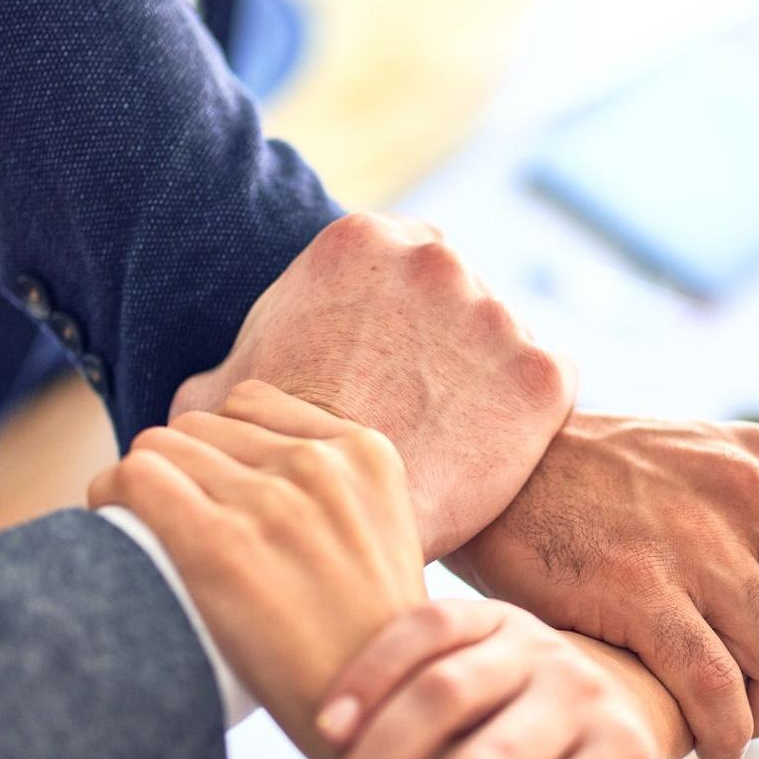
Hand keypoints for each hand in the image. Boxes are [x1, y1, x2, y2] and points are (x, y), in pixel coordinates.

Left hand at [88, 381, 425, 758]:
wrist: (378, 720)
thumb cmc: (371, 646)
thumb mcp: (384, 538)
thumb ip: (332, 492)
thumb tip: (245, 473)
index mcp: (368, 455)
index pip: (254, 404)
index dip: (225, 449)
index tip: (219, 495)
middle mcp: (321, 465)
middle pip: (202, 426)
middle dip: (184, 471)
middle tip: (182, 528)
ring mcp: (272, 501)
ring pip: (160, 446)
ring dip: (146, 487)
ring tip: (152, 537)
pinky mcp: (219, 544)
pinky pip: (132, 478)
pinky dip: (111, 500)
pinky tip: (119, 534)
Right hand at [169, 213, 576, 559]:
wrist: (333, 517)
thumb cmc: (268, 458)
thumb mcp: (218, 397)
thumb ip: (231, 368)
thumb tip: (209, 390)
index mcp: (359, 241)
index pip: (399, 266)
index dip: (397, 323)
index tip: (388, 368)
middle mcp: (436, 258)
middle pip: (458, 294)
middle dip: (445, 343)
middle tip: (422, 407)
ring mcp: (496, 313)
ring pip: (504, 341)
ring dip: (488, 379)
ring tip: (452, 439)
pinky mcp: (543, 373)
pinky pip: (549, 387)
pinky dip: (531, 418)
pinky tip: (492, 454)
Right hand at [446, 413, 758, 758]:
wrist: (490, 462)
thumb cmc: (585, 479)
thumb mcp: (689, 461)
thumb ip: (747, 509)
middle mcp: (747, 494)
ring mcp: (695, 541)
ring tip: (738, 727)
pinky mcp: (637, 588)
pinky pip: (716, 686)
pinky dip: (727, 732)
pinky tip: (709, 747)